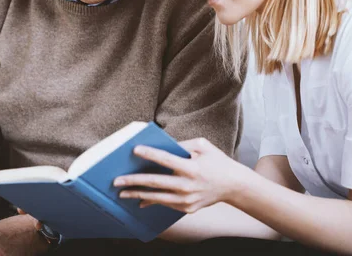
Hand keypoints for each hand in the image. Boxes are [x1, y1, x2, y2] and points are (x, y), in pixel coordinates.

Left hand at [114, 138, 252, 212]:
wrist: (234, 186)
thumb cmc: (217, 161)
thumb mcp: (203, 146)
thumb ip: (182, 144)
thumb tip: (161, 146)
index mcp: (192, 167)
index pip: (166, 159)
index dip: (150, 154)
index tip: (134, 150)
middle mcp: (188, 185)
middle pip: (156, 182)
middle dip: (134, 181)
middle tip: (117, 180)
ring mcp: (187, 199)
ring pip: (157, 197)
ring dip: (137, 194)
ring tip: (122, 192)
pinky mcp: (187, 208)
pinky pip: (165, 204)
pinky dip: (151, 201)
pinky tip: (139, 199)